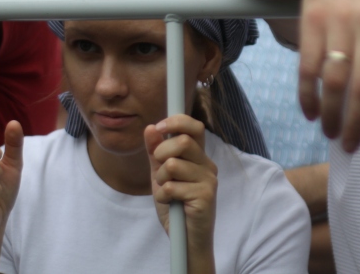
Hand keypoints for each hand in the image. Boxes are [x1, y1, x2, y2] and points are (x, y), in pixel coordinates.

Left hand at [144, 115, 217, 264]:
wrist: (185, 239)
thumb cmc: (175, 205)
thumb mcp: (160, 175)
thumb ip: (155, 152)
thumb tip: (150, 128)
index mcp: (198, 157)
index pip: (195, 127)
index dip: (177, 121)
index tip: (159, 127)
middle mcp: (207, 165)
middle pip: (183, 142)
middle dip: (161, 153)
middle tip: (158, 170)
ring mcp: (208, 180)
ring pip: (173, 164)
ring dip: (160, 179)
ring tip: (166, 191)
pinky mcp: (205, 196)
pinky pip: (172, 186)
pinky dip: (163, 195)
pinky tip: (170, 203)